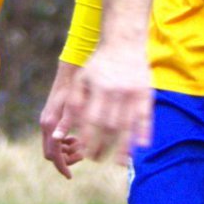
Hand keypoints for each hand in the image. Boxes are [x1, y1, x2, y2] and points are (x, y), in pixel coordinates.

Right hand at [36, 59, 85, 179]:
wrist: (71, 70)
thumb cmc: (78, 88)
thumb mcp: (78, 110)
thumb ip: (72, 128)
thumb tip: (74, 148)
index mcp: (50, 125)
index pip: (53, 154)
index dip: (62, 166)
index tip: (70, 176)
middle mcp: (46, 124)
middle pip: (51, 153)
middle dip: (66, 158)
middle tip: (82, 154)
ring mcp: (47, 120)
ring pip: (53, 146)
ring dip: (66, 150)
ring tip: (81, 144)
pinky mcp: (51, 117)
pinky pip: (54, 137)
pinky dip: (65, 142)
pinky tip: (77, 136)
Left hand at [71, 38, 152, 166]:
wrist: (124, 42)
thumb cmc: (98, 65)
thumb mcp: (80, 82)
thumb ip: (70, 108)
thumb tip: (56, 134)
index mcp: (98, 88)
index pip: (91, 120)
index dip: (88, 139)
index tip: (83, 152)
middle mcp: (116, 92)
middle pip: (109, 126)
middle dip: (102, 145)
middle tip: (96, 158)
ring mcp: (133, 93)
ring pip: (128, 125)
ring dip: (123, 146)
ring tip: (117, 162)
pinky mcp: (146, 93)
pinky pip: (146, 117)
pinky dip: (144, 133)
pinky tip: (140, 147)